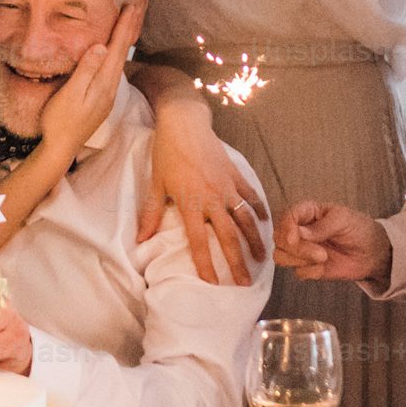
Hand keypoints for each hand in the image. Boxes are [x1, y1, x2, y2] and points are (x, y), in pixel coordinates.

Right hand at [36, 4, 141, 159]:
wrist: (60, 147)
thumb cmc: (60, 120)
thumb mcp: (70, 94)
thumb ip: (85, 70)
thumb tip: (101, 46)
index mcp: (104, 82)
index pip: (118, 47)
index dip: (125, 24)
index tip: (133, 3)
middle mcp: (110, 86)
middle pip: (124, 50)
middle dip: (130, 26)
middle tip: (137, 3)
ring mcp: (108, 93)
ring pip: (120, 59)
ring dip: (125, 38)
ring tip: (128, 19)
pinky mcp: (102, 97)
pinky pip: (113, 67)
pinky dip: (117, 51)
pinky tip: (114, 48)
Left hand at [135, 89, 264, 285]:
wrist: (184, 121)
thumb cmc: (167, 152)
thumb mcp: (155, 182)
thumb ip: (150, 212)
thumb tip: (140, 239)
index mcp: (190, 203)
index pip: (198, 242)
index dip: (206, 265)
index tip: (213, 284)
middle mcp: (212, 198)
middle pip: (228, 237)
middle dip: (237, 262)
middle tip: (245, 283)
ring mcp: (227, 186)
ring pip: (245, 219)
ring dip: (254, 240)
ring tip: (262, 258)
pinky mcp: (236, 174)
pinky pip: (251, 196)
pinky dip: (259, 210)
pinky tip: (265, 222)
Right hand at [275, 200, 388, 286]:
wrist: (373, 254)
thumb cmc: (359, 229)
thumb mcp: (343, 220)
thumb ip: (321, 226)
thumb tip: (299, 233)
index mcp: (308, 212)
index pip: (287, 216)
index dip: (286, 227)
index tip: (293, 237)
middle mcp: (300, 230)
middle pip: (279, 238)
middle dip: (296, 248)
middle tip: (320, 253)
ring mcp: (302, 250)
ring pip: (281, 256)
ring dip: (299, 260)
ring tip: (323, 258)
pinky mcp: (307, 267)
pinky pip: (297, 272)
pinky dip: (310, 271)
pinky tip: (324, 267)